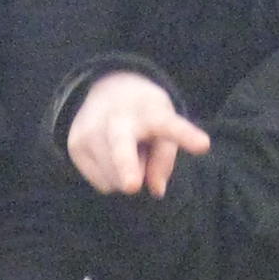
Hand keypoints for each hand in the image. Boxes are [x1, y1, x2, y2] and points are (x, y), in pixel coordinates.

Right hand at [67, 72, 210, 197]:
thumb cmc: (145, 114)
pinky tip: (110, 155)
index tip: (204, 144)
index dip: (186, 136)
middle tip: (131, 186)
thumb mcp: (164, 124)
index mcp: (149, 111)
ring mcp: (90, 132)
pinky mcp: (75, 147)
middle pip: (121, 147)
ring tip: (128, 151)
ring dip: (127, 175)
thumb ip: (166, 157)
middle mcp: (116, 119)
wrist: (103, 88)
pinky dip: (111, 177)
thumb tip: (156, 190)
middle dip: (125, 166)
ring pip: (114, 178)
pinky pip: (102, 183)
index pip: (169, 125)